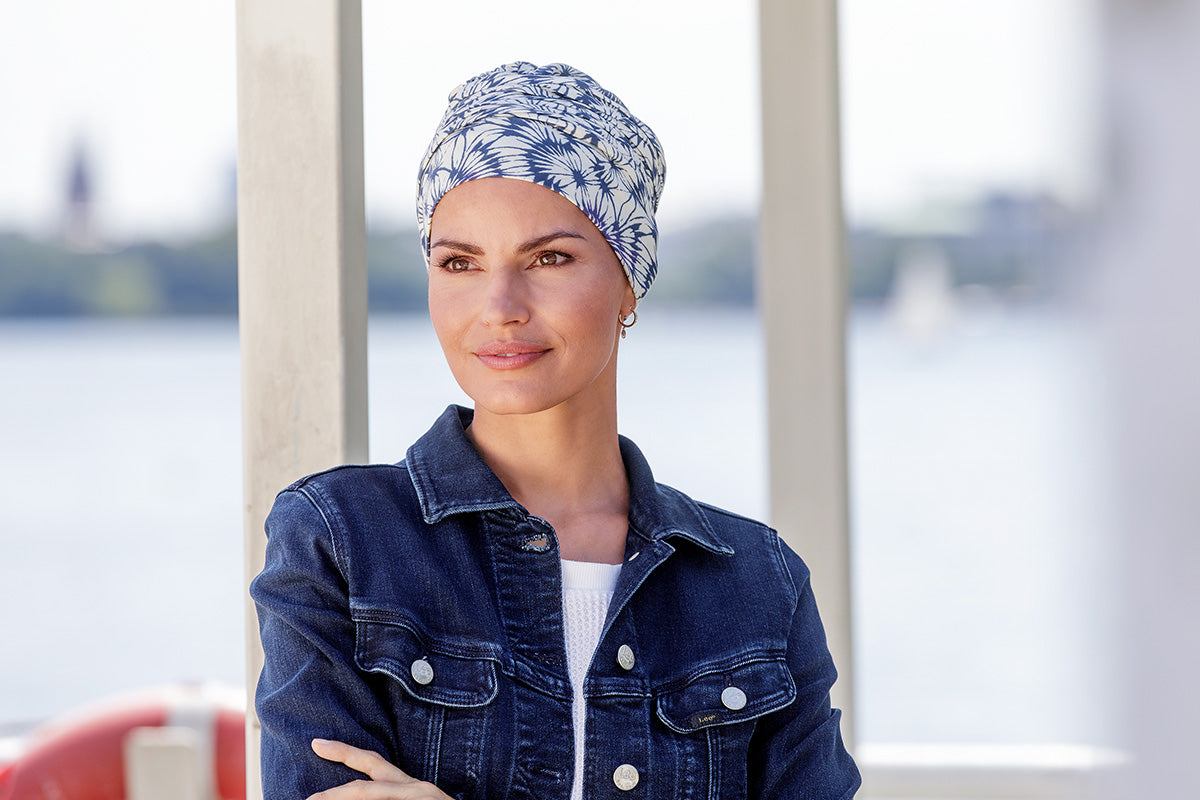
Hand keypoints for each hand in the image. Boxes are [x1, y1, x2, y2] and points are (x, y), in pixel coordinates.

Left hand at [306, 739, 453, 799]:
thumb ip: (392, 792)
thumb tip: (360, 791)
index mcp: (411, 787)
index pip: (373, 763)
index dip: (344, 752)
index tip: (317, 744)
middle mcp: (414, 790)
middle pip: (363, 786)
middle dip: (331, 794)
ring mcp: (418, 799)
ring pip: (367, 797)